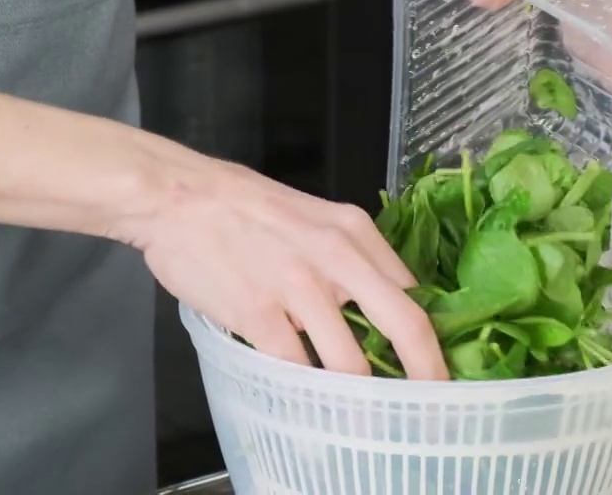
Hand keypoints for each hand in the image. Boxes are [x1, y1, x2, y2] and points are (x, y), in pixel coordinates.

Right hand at [114, 151, 449, 380]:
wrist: (176, 197)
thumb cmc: (240, 204)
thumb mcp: (312, 213)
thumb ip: (348, 255)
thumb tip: (378, 299)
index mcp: (353, 230)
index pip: (413, 292)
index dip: (432, 335)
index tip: (435, 363)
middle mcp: (336, 257)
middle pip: (405, 326)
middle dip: (426, 374)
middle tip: (430, 405)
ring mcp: (298, 288)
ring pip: (350, 362)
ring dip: (360, 396)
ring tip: (363, 415)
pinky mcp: (258, 315)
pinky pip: (295, 369)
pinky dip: (305, 392)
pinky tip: (308, 401)